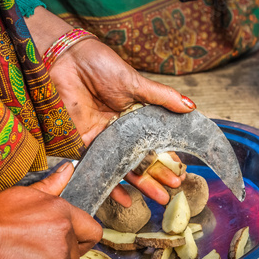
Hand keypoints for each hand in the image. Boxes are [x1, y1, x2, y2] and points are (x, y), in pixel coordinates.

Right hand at [0, 162, 100, 258]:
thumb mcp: (25, 194)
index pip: (93, 231)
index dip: (82, 239)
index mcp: (63, 213)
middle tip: (39, 254)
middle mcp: (65, 235)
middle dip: (62, 257)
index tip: (72, 243)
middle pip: (77, 256)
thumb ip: (51, 185)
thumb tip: (68, 169)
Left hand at [25, 8, 194, 205]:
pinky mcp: (83, 143)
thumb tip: (191, 106)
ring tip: (159, 199)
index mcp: (135, 116)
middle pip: (141, 158)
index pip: (155, 141)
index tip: (182, 171)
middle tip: (174, 191)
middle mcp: (120, 131)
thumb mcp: (135, 82)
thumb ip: (161, 97)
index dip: (168, 156)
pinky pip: (98, 168)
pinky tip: (124, 199)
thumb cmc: (101, 65)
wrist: (67, 59)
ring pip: (123, 167)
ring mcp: (102, 138)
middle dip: (158, 175)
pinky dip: (110, 185)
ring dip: (140, 184)